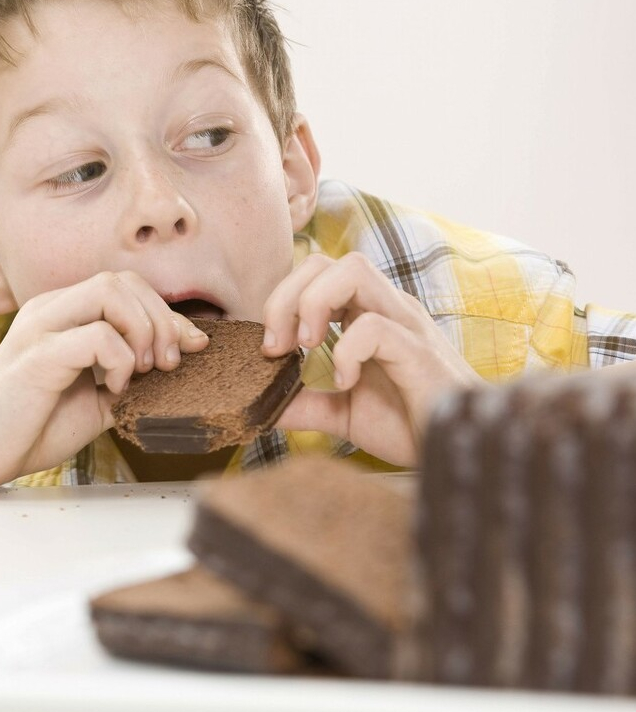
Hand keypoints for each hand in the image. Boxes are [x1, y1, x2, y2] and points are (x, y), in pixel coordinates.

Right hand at [0, 271, 208, 491]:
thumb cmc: (33, 425)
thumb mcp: (96, 396)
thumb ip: (129, 374)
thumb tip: (181, 361)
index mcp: (62, 312)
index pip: (126, 285)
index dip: (166, 312)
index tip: (192, 347)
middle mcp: (50, 308)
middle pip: (122, 280)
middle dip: (161, 318)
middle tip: (169, 364)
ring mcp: (41, 327)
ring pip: (111, 291)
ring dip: (144, 330)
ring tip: (145, 371)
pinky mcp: (37, 355)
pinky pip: (97, 335)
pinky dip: (121, 359)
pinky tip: (115, 388)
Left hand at [261, 251, 484, 465]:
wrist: (456, 450)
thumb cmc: (406, 423)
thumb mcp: (339, 413)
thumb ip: (301, 402)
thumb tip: (255, 402)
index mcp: (365, 313)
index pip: (316, 271)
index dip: (282, 298)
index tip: (269, 347)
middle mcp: (386, 307)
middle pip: (328, 260)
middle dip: (287, 295)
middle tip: (277, 345)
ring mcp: (405, 324)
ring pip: (354, 270)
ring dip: (314, 304)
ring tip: (306, 348)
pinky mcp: (419, 351)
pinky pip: (375, 326)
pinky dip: (347, 350)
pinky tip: (344, 382)